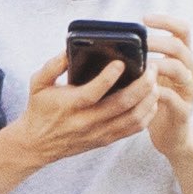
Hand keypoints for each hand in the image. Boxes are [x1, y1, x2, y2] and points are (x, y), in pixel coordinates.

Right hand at [8, 51, 158, 167]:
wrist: (36, 144)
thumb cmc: (39, 109)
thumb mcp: (38, 83)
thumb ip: (53, 65)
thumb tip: (70, 49)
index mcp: (70, 105)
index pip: (94, 92)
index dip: (110, 76)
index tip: (122, 62)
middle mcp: (87, 121)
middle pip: (123, 104)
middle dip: (143, 84)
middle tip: (152, 67)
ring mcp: (99, 132)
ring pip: (134, 118)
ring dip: (149, 99)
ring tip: (155, 81)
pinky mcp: (107, 140)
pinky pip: (134, 129)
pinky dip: (148, 114)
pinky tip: (152, 100)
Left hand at [144, 14, 192, 158]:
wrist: (172, 136)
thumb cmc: (155, 101)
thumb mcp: (151, 76)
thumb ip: (143, 58)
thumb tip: (114, 41)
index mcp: (184, 59)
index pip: (183, 31)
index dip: (166, 21)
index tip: (145, 19)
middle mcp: (192, 71)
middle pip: (180, 48)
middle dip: (157, 42)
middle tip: (138, 44)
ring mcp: (190, 91)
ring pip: (180, 70)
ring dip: (158, 65)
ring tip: (140, 66)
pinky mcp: (184, 111)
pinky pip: (173, 97)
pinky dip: (158, 92)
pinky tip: (144, 91)